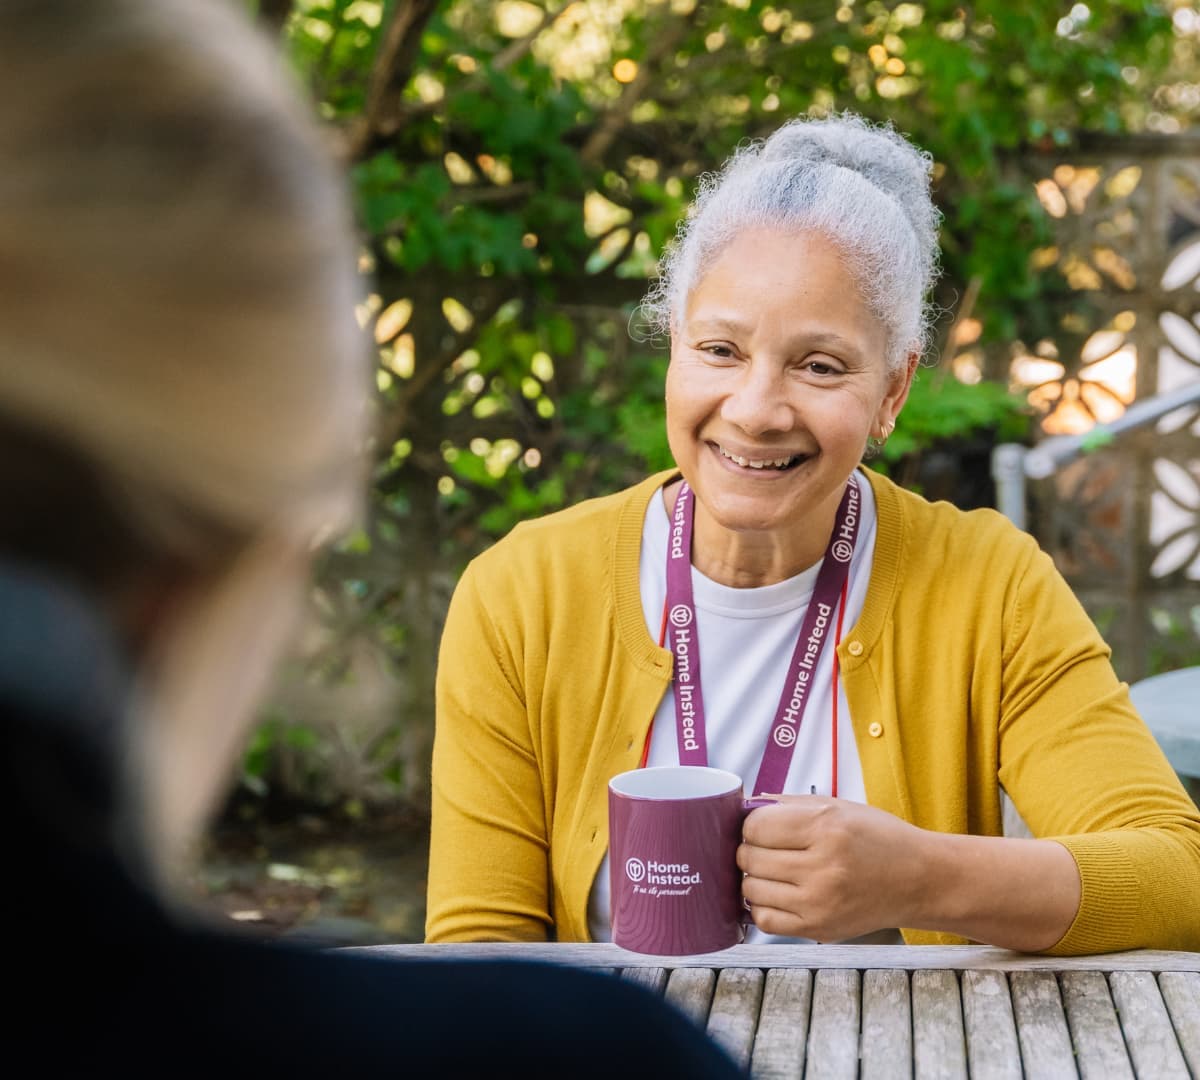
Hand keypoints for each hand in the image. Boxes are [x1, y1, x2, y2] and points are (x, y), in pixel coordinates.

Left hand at [737, 796, 926, 941]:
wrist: (920, 880)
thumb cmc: (879, 839)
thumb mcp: (838, 806)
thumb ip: (788, 805)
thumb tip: (746, 807)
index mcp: (825, 827)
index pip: (755, 827)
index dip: (750, 825)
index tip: (761, 827)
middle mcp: (821, 866)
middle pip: (750, 858)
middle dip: (749, 850)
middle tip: (765, 848)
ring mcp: (819, 902)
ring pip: (751, 889)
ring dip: (753, 878)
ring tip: (772, 871)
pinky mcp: (819, 928)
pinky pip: (765, 920)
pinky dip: (762, 906)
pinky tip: (776, 894)